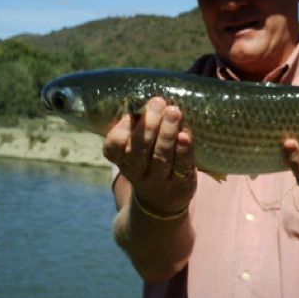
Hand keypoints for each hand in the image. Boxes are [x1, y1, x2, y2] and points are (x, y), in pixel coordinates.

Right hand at [103, 97, 196, 215]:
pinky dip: (183, 151)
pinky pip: (181, 166)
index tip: (130, 116)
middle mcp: (138, 171)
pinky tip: (186, 137)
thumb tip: (151, 96)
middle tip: (158, 103)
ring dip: (167, 133)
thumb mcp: (137, 151)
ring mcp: (159, 179)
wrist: (163, 202)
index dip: (119, 134)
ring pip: (160, 157)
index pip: (112, 150)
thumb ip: (139, 127)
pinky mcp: (180, 182)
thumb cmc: (149, 163)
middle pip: (139, 150)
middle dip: (148, 125)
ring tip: (174, 112)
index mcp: (123, 160)